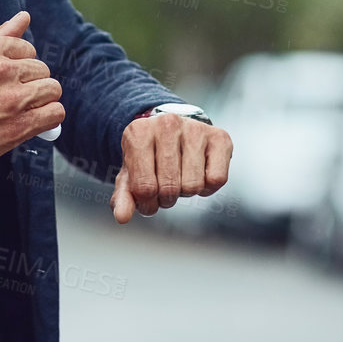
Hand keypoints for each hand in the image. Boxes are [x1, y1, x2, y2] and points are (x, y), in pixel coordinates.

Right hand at [0, 10, 64, 177]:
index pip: (26, 47)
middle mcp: (1, 70)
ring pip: (51, 89)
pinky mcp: (19, 125)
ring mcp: (12, 98)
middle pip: (41, 69)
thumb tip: (22, 18)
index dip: (20, 64)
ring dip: (42, 100)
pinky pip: (54, 113)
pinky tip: (35, 121)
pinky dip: (48, 118)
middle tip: (14, 95)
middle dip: (30, 82)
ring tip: (25, 108)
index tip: (12, 76)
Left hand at [110, 112, 232, 223]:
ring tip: (181, 177)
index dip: (146, 203)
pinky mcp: (220, 137)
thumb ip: (124, 197)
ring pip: (193, 185)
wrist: (172, 131)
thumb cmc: (149, 157)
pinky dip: (208, 188)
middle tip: (165, 187)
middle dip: (167, 198)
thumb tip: (122, 217)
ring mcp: (195, 128)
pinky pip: (216, 180)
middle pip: (170, 188)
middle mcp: (167, 124)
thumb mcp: (131, 174)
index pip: (144, 188)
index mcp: (139, 132)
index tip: (147, 194)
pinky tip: (199, 173)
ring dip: (186, 192)